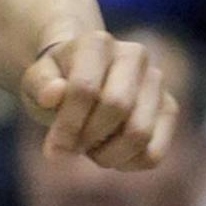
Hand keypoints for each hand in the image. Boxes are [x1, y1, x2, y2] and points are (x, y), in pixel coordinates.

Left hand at [21, 28, 177, 168]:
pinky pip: (154, 153)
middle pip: (117, 107)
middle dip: (90, 136)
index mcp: (96, 42)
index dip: (68, 124)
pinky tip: (111, 154)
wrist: (83, 82)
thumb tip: (54, 94)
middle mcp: (134, 54)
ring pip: (139, 133)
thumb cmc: (56, 82)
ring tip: (91, 148)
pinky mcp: (169, 108)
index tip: (53, 148)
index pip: (85, 88)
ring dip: (109, 154)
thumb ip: (40, 85)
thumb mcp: (35, 81)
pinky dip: (129, 164)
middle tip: (73, 146)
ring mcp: (156, 81)